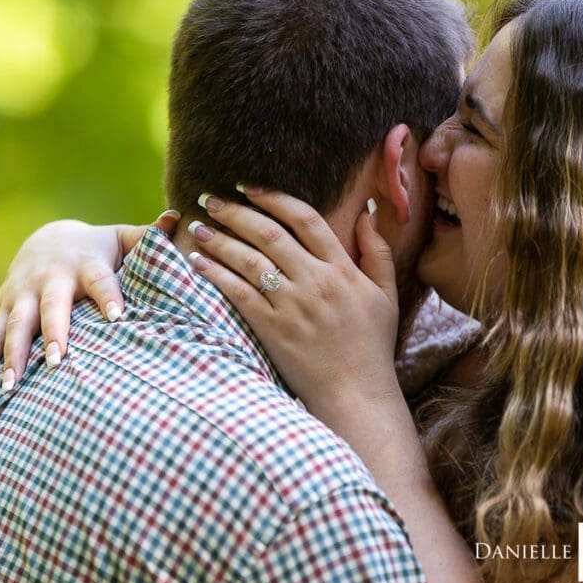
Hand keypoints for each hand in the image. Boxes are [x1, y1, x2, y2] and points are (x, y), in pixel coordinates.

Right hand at [0, 210, 180, 389]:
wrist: (47, 240)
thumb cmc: (98, 249)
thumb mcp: (121, 240)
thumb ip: (149, 238)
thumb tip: (177, 219)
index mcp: (85, 265)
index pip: (100, 280)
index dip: (109, 295)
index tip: (118, 317)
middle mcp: (50, 279)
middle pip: (51, 306)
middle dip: (53, 333)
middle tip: (57, 361)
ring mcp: (21, 293)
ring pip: (13, 325)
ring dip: (10, 355)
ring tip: (9, 387)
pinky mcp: (1, 307)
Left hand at [189, 189, 501, 582]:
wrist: (357, 396)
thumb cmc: (372, 347)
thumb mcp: (385, 295)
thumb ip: (377, 250)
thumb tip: (365, 212)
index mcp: (342, 269)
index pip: (305, 219)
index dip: (273, 198)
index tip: (249, 187)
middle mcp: (315, 281)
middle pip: (269, 232)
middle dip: (236, 211)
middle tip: (211, 197)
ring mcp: (292, 305)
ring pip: (249, 260)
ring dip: (219, 238)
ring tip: (197, 226)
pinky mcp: (272, 329)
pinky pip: (238, 293)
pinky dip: (216, 274)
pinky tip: (197, 263)